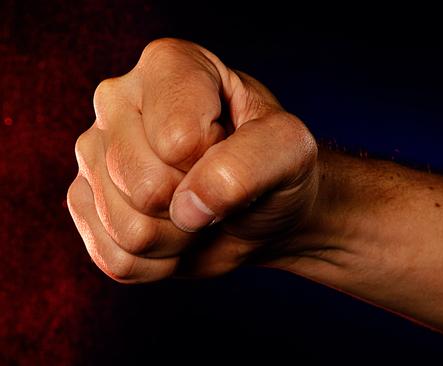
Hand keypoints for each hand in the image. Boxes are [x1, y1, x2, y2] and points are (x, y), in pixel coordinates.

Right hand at [67, 38, 318, 282]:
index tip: (232, 148)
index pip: (179, 140)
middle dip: (196, 206)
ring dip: (180, 239)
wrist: (262, 208)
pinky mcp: (84, 201)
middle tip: (213, 187)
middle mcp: (118, 99)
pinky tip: (174, 233)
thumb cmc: (275, 167)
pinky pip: (116, 258)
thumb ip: (251, 163)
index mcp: (169, 65)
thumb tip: (187, 206)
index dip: (218, 162)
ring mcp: (94, 151)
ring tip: (196, 210)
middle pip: (144, 186)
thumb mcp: (290, 151)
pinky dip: (160, 263)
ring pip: (128, 229)